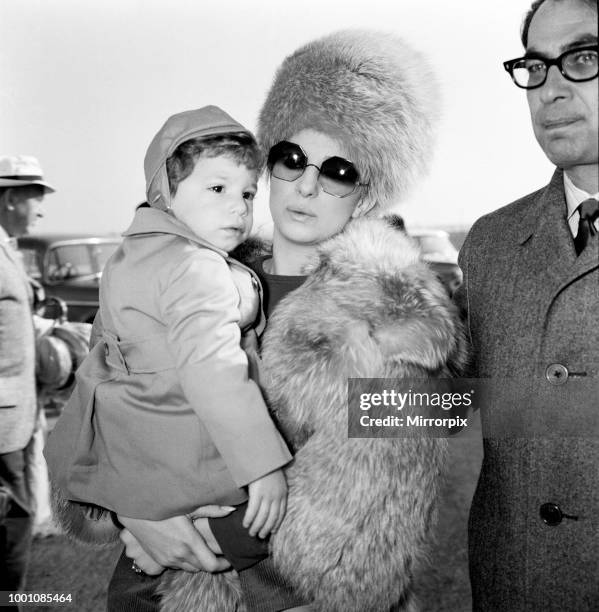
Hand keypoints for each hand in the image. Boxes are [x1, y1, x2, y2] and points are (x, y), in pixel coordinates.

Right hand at [117, 505, 234, 572]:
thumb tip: (231, 510)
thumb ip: (211, 509)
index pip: (211, 565)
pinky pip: (178, 567)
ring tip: (205, 550)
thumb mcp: (189, 506)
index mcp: (189, 542)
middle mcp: (179, 554)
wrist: (137, 513)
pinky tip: (188, 549)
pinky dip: (186, 562)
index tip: (229, 558)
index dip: (223, 564)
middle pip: (202, 568)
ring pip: (190, 568)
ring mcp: (168, 559)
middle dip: (213, 562)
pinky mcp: (160, 560)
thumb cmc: (164, 506)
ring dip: (199, 562)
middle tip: (220, 552)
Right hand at [244, 469, 286, 537]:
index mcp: (283, 493)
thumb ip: (276, 490)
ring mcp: (267, 496)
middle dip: (266, 529)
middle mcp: (276, 496)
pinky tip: (245, 524)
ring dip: (256, 527)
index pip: (281, 513)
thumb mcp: (278, 479)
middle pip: (272, 518)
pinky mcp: (257, 494)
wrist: (264, 457)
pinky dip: (249, 519)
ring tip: (251, 532)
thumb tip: (270, 500)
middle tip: (260, 535)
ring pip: (262, 517)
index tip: (272, 531)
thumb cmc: (268, 466)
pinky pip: (253, 511)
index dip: (276, 523)